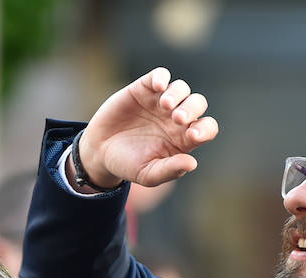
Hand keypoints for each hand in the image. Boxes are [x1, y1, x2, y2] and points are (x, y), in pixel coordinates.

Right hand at [78, 67, 218, 188]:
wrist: (100, 152)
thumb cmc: (128, 164)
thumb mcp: (148, 174)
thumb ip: (170, 170)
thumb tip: (192, 163)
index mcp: (183, 138)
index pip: (206, 128)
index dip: (205, 129)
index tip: (192, 135)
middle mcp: (176, 117)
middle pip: (197, 103)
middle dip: (192, 109)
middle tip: (178, 119)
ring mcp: (160, 101)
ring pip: (181, 88)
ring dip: (177, 94)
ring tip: (165, 106)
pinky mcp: (144, 89)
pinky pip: (160, 75)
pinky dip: (161, 77)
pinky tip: (157, 86)